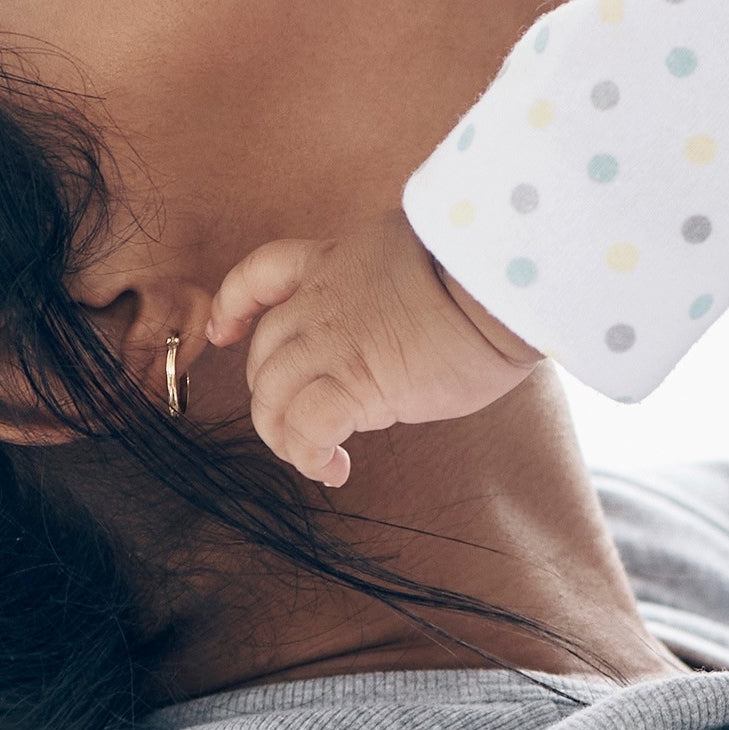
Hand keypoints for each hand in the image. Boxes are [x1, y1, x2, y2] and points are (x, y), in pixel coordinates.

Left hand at [207, 213, 541, 487]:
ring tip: (315, 457)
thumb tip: (391, 335)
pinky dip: (309, 455)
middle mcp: (322, 299)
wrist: (502, 281)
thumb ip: (388, 292)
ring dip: (284, 435)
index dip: (233, 306)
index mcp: (337, 260)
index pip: (262, 274)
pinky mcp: (352, 382)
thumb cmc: (487, 273)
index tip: (226, 332)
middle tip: (305, 423)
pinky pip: (306, 428)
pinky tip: (334, 468)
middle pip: (262, 353)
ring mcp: (331, 341)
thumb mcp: (423, 261)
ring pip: (271, 395)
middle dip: (271, 395)